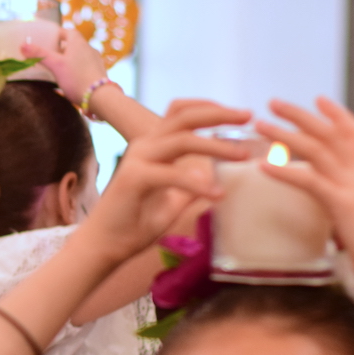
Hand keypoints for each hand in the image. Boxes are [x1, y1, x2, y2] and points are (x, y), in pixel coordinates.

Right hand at [20, 27, 105, 103]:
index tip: (48, 39)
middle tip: (48, 55)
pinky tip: (70, 78)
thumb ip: (39, 55)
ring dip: (68, 59)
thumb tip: (22, 45)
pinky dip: (76, 68)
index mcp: (78, 42)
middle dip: (60, 48)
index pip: (67, 31)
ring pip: (79, 55)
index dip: (57, 33)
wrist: (99, 97)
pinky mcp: (98, 72)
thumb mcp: (55, 65)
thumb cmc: (76, 78)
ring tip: (57, 68)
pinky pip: (84, 66)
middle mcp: (88, 48)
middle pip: (73, 44)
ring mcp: (95, 60)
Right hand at [76, 102, 249, 265]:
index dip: (211, 109)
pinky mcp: (134, 179)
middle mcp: (145, 146)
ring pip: (182, 139)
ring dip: (216, 145)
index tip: (241, 116)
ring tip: (243, 156)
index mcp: (153, 147)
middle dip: (219, 114)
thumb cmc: (134, 224)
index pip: (182, 113)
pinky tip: (218, 195)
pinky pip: (173, 174)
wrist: (105, 246)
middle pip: (184, 116)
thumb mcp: (172, 201)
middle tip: (248, 116)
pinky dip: (198, 183)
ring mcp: (137, 159)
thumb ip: (190, 186)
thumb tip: (215, 179)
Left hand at [257, 97, 353, 292]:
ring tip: (260, 125)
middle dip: (301, 115)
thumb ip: (348, 210)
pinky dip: (285, 171)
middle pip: (330, 134)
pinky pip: (310, 181)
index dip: (337, 115)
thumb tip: (337, 213)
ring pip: (317, 149)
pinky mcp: (343, 206)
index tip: (318, 99)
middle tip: (273, 102)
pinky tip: (263, 167)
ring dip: (285, 134)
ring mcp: (352, 189)